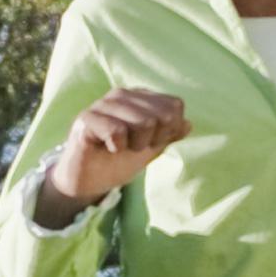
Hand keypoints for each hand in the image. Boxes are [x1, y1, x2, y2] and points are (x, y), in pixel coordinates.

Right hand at [38, 87, 192, 221]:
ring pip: (143, 121)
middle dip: (153, 139)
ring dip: (135, 144)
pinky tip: (107, 148)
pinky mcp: (86, 118)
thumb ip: (169, 134)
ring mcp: (103, 104)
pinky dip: (117, 146)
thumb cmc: (118, 161)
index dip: (168, 131)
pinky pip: (117, 131)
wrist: (88, 181)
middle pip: (162, 115)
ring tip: (119, 148)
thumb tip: (188, 124)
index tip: (150, 143)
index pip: (174, 105)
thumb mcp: (150, 148)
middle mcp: (122, 95)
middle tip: (133, 147)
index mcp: (139, 97)